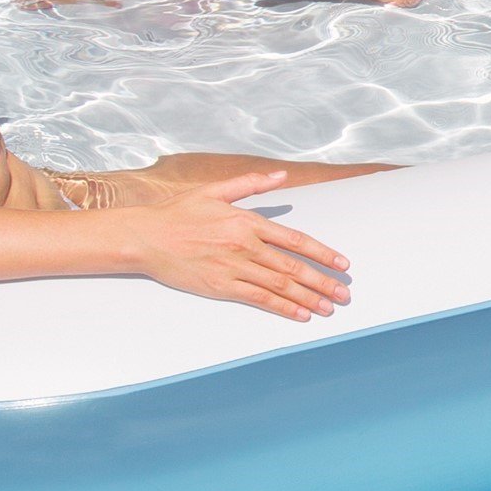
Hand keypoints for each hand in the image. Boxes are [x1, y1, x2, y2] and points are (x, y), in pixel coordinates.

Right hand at [132, 171, 353, 318]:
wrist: (146, 237)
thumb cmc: (178, 212)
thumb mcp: (216, 190)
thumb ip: (251, 184)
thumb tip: (282, 175)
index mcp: (247, 221)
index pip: (295, 240)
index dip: (322, 253)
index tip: (342, 264)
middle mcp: (245, 246)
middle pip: (293, 267)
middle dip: (322, 282)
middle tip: (344, 293)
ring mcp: (233, 268)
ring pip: (280, 286)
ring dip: (308, 298)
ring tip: (328, 307)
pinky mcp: (220, 287)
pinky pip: (258, 299)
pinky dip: (281, 307)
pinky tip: (299, 315)